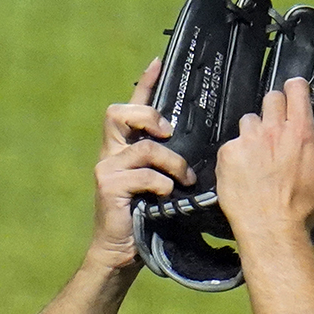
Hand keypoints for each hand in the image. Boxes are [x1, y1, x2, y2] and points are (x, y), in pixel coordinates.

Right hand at [88, 58, 196, 270]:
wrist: (122, 252)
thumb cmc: (147, 218)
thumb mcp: (163, 183)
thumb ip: (172, 162)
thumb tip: (206, 148)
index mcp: (125, 147)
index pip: (131, 106)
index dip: (144, 83)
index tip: (159, 61)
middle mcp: (111, 152)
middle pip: (118, 112)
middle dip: (148, 115)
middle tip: (169, 133)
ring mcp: (107, 168)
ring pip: (143, 147)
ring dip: (171, 162)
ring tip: (184, 180)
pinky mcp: (108, 186)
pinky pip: (143, 174)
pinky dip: (161, 184)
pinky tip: (167, 196)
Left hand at [215, 77, 313, 240]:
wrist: (272, 229)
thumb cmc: (304, 208)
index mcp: (301, 132)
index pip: (296, 89)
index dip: (296, 89)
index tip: (296, 94)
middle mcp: (273, 130)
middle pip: (271, 98)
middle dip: (277, 109)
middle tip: (279, 129)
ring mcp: (248, 140)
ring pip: (250, 120)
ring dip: (256, 132)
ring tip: (260, 154)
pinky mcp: (228, 153)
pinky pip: (232, 143)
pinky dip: (238, 153)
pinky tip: (246, 170)